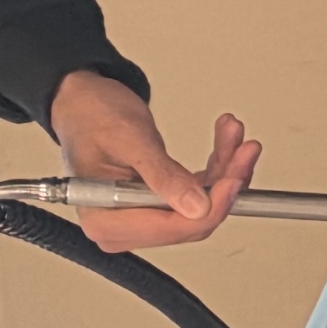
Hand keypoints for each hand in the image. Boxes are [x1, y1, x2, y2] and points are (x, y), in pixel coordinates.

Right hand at [49, 70, 257, 251]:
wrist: (81, 99)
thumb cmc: (91, 115)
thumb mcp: (131, 140)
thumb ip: (162, 176)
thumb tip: (196, 206)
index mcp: (106, 220)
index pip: (171, 228)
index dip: (211, 207)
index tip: (234, 179)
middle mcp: (123, 226)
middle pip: (191, 221)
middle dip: (224, 184)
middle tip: (245, 151)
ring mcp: (140, 217)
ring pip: (201, 207)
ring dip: (225, 171)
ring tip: (235, 136)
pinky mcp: (156, 203)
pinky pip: (196, 194)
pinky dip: (216, 167)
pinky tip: (226, 142)